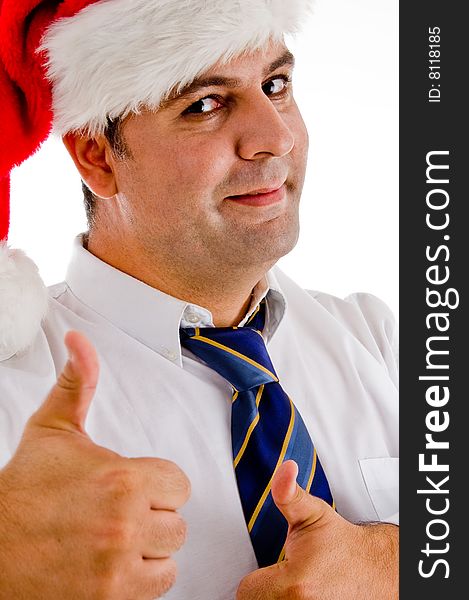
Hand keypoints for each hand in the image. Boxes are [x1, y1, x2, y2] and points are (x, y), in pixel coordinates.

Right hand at [0, 330, 190, 599]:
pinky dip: (141, 580)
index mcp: (123, 478)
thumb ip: (77, 382)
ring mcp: (118, 567)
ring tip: (116, 540)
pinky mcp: (110, 599)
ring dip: (150, 550)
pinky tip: (113, 565)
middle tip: (120, 514)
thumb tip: (78, 340)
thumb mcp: (52, 430)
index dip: (158, 485)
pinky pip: (158, 588)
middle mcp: (126, 523)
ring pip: (170, 558)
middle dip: (153, 518)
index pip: (179, 484)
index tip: (134, 487)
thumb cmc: (24, 489)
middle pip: (178, 524)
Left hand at [237, 460, 397, 599]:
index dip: (255, 574)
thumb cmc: (339, 543)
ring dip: (274, 596)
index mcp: (294, 583)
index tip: (274, 564)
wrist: (374, 568)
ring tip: (293, 581)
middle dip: (263, 587)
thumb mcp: (311, 512)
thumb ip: (288, 493)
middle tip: (283, 572)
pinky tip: (303, 592)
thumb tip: (285, 469)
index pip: (247, 590)